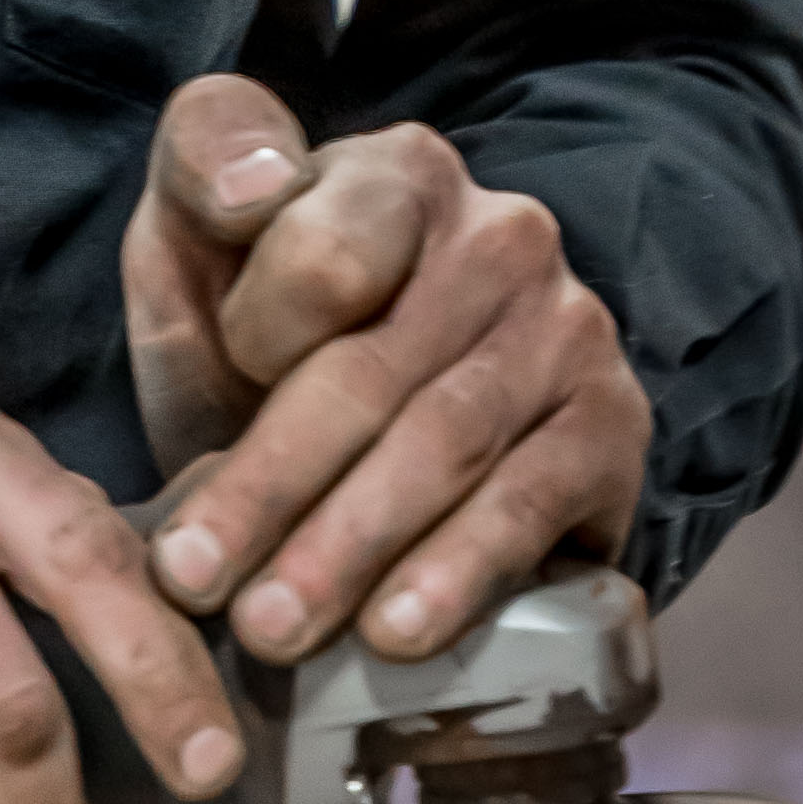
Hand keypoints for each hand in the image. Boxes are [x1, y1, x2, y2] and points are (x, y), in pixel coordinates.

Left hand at [120, 76, 650, 674]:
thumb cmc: (275, 330)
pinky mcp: (613, 427)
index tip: (189, 405)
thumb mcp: (208, 235)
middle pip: (372, 371)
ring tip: (272, 627)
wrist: (396, 410)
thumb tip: (254, 189)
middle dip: (271, 487)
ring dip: (350, 548)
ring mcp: (569, 331)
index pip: (328, 255)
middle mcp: (503, 236)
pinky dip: (457, 574)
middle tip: (195, 583)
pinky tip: (397, 633)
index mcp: (399, 174)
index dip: (250, 342)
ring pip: (445, 446)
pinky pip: (530, 505)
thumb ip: (206, 170)